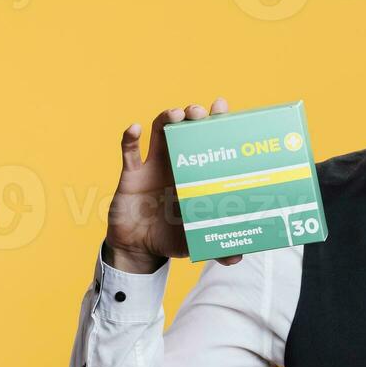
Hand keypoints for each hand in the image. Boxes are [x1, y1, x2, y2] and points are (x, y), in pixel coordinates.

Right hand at [107, 98, 245, 271]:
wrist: (140, 249)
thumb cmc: (172, 238)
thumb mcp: (196, 241)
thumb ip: (217, 249)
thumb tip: (236, 259)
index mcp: (197, 174)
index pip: (208, 141)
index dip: (216, 121)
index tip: (222, 107)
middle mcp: (177, 163)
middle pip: (186, 128)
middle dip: (194, 115)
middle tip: (200, 113)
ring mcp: (153, 166)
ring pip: (159, 132)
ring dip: (167, 118)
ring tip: (177, 115)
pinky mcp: (131, 175)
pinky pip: (129, 152)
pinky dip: (128, 138)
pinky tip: (133, 129)